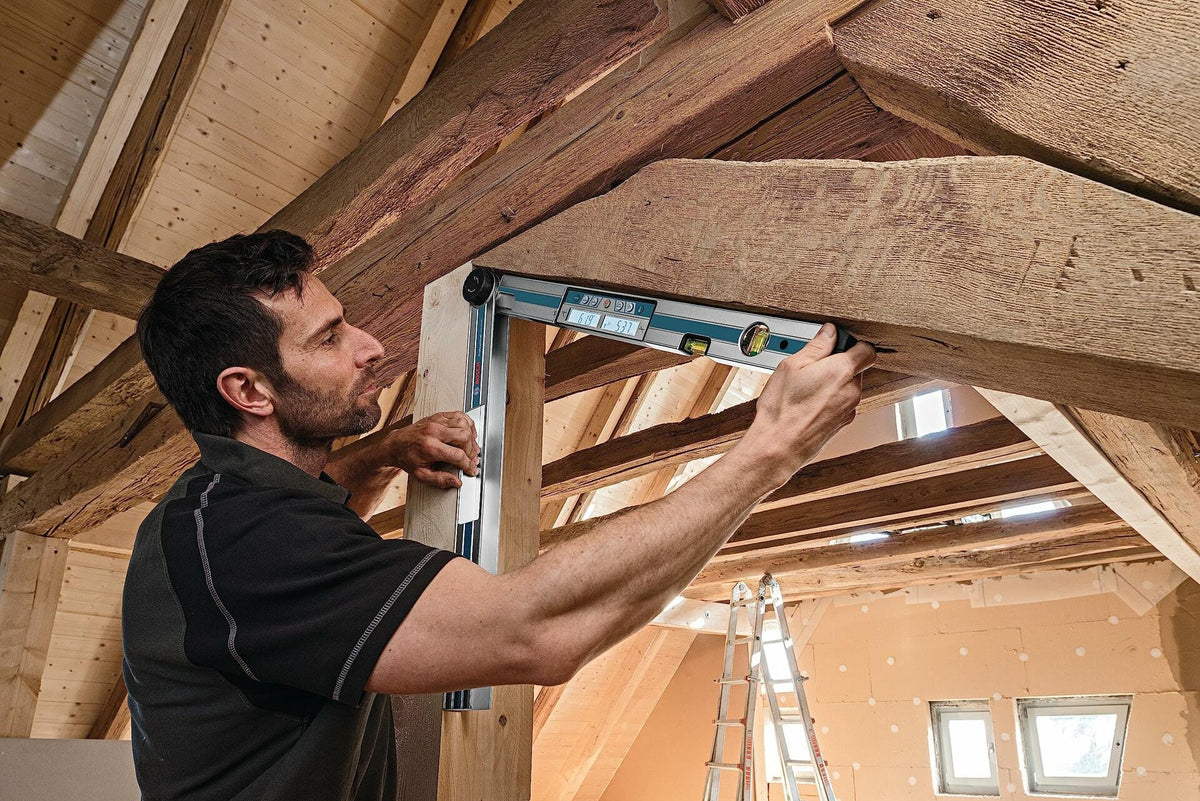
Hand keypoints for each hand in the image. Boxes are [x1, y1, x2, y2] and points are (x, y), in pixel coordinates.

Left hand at [391, 411, 479, 488]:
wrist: (395, 444)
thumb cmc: (407, 458)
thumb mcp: (420, 475)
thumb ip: (440, 480)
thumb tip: (456, 481)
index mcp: (429, 447)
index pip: (458, 455)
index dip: (468, 465)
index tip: (471, 469)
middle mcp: (434, 432)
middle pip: (464, 437)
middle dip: (471, 451)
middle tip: (472, 459)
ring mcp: (436, 422)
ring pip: (464, 425)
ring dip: (471, 437)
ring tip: (471, 447)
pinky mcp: (438, 416)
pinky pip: (459, 415)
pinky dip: (468, 424)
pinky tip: (468, 432)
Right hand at [733, 324, 875, 488]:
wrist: (779, 447)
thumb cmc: (782, 409)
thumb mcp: (791, 366)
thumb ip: (816, 346)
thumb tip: (829, 332)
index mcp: (842, 371)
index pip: (867, 350)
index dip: (854, 344)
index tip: (838, 344)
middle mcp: (852, 391)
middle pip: (856, 369)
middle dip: (838, 365)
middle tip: (812, 368)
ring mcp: (849, 409)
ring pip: (848, 387)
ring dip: (833, 384)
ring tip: (806, 388)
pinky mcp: (843, 423)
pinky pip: (842, 403)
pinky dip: (830, 400)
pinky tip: (808, 403)